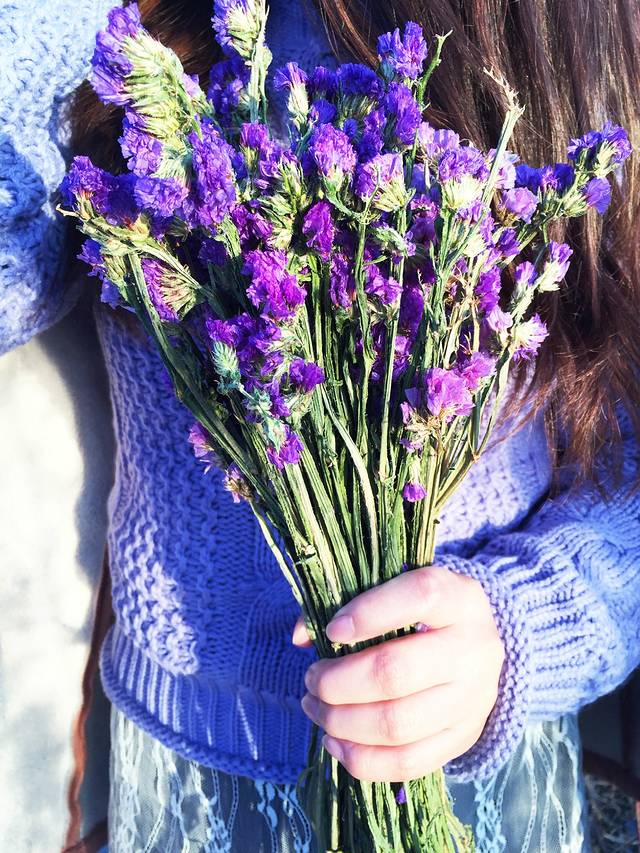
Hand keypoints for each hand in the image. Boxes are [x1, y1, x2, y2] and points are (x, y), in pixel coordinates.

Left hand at [292, 566, 503, 782]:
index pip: (420, 597)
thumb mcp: (397, 590)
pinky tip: (334, 741)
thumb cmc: (422, 613)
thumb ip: (346, 600)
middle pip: (396, 672)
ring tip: (315, 707)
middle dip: (338, 682)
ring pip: (397, 724)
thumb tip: (301, 636)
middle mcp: (474, 649)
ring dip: (342, 722)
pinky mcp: (464, 738)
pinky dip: (362, 759)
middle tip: (312, 679)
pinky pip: (408, 762)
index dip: (368, 613)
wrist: (477, 649)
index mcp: (460, 598)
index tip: (330, 630)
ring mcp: (473, 699)